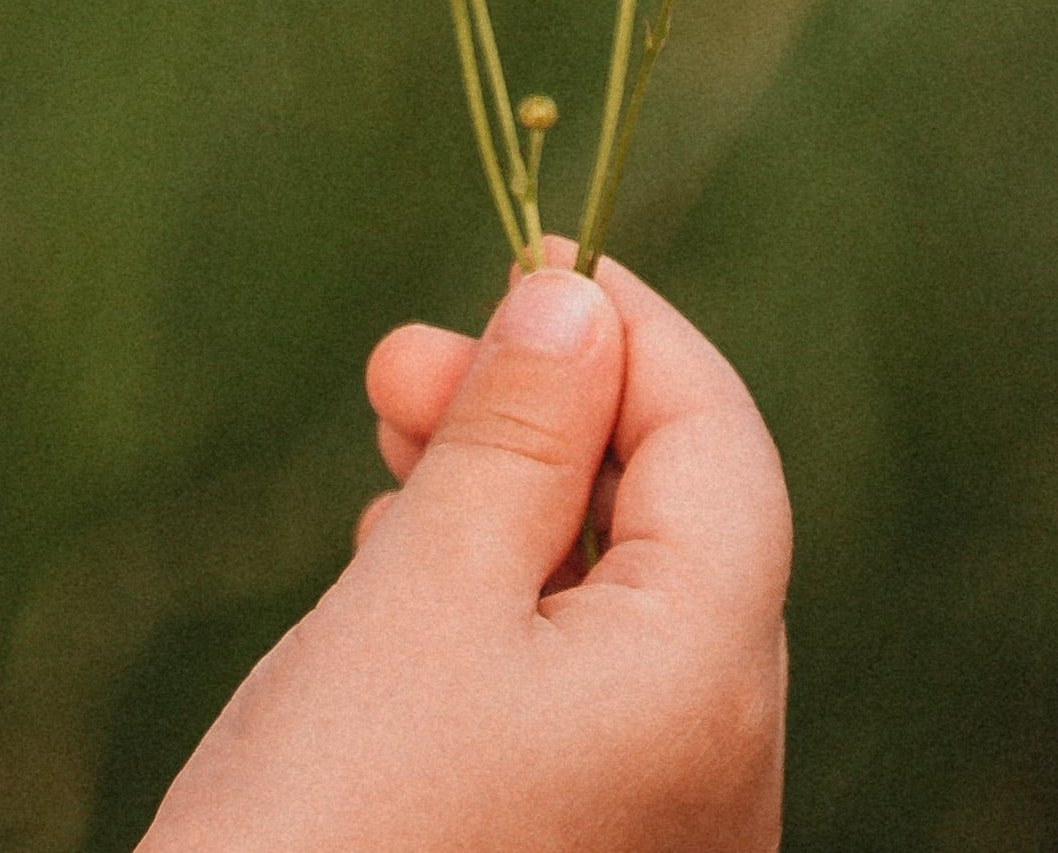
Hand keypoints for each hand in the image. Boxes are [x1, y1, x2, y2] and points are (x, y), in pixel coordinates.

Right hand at [141, 245, 788, 852]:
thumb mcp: (416, 595)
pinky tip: (398, 587)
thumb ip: (513, 439)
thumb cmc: (333, 818)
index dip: (627, 332)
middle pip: (685, 524)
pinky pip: (585, 696)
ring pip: (628, 608)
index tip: (510, 262)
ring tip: (387, 462)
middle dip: (551, 416)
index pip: (723, 444)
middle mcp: (724, 773)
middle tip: (394, 367)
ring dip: (519, 504)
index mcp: (709, 686)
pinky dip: (505, 606)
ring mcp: (665, 834)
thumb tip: (575, 300)